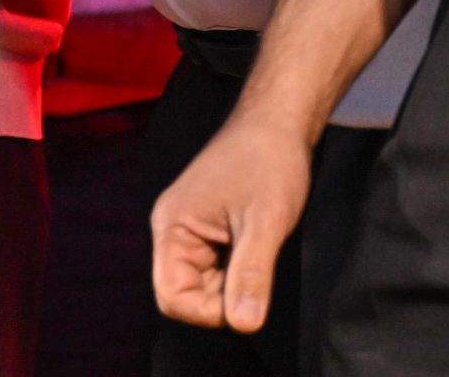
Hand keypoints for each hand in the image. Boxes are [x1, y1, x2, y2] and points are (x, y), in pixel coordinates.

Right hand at [151, 109, 310, 333]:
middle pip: (185, 294)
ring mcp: (189, 230)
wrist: (276, 124)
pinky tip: (257, 248)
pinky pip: (216, 270)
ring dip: (234, 285)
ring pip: (204, 285)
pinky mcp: (208, 230)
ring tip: (260, 252)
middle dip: (224, 298)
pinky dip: (239, 272)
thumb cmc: (267, 163)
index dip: (209, 312)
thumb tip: (245, 325)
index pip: (172, 297)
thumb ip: (251, 275)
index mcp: (172, 226)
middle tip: (259, 271)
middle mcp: (173, 230)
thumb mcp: (264, 223)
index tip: (247, 302)